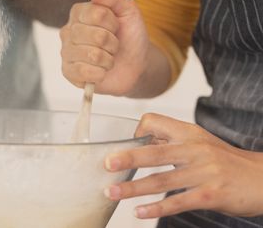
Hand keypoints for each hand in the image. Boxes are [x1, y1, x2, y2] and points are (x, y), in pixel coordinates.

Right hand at [59, 0, 149, 95]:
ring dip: (108, 59)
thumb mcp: (129, 12)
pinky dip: (100, 73)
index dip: (113, 23)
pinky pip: (85, 72)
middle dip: (113, 43)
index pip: (97, 13)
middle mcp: (68, 30)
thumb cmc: (129, 36)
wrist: (134, 65)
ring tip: (108, 58)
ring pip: (93, 55)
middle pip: (97, 36)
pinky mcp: (68, 72)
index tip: (116, 26)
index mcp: (79, 13)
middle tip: (113, 45)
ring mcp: (66, 51)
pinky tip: (100, 71)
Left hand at [104, 113, 262, 218]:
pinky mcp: (210, 194)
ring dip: (133, 188)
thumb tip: (140, 140)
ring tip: (112, 192)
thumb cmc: (227, 161)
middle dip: (127, 158)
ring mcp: (203, 172)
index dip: (137, 132)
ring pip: (161, 180)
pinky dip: (156, 208)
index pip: (154, 122)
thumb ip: (172, 141)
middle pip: (154, 152)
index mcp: (189, 133)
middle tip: (106, 164)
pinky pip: (178, 201)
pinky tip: (139, 212)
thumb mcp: (201, 142)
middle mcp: (194, 150)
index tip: (126, 145)